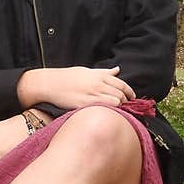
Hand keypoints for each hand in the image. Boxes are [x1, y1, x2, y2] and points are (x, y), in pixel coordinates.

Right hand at [17, 66, 135, 108]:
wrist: (51, 83)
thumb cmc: (68, 77)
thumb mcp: (87, 71)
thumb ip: (104, 72)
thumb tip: (117, 69)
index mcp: (100, 75)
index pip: (122, 84)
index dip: (130, 93)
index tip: (131, 98)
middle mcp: (98, 84)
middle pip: (121, 94)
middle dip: (126, 102)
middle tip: (126, 107)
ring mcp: (91, 94)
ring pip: (116, 102)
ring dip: (119, 108)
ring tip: (117, 112)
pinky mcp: (84, 105)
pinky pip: (103, 109)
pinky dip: (108, 112)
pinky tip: (106, 114)